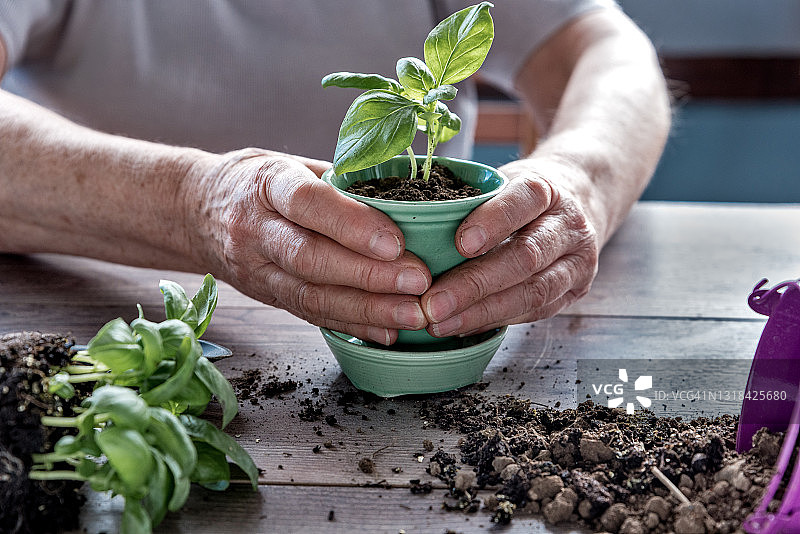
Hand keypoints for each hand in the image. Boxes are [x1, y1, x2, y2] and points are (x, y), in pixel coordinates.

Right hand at [188, 149, 430, 344]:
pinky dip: (351, 325)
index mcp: (265, 183)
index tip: (395, 241)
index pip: (307, 202)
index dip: (352, 224)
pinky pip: (310, 314)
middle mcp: (254, 229)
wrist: (196, 211)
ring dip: (367, 308)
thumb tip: (400, 199)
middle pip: (310, 257)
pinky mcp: (266, 296)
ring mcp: (255, 268)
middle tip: (418, 280)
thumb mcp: (291, 163)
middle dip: (369, 273)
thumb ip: (338, 181)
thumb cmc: (257, 181)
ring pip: (311, 295)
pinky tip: (387, 331)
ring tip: (411, 313)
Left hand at [420, 157, 599, 336]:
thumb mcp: (499, 183)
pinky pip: (535, 312)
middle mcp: (569, 225)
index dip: (494, 221)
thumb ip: (468, 201)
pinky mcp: (575, 291)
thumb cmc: (520, 197)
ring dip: (482, 312)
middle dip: (476, 284)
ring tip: (440, 323)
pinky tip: (462, 325)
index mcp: (547, 189)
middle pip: (526, 257)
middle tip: (433, 303)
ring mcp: (578, 261)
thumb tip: (412, 228)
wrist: (575, 205)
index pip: (525, 200)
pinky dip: (495, 320)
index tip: (460, 243)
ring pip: (534, 292)